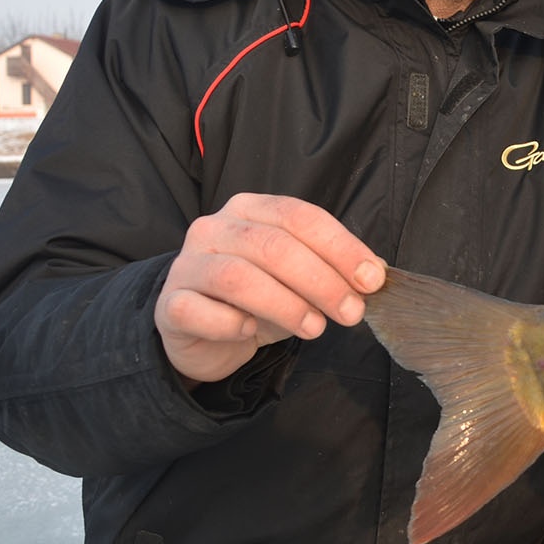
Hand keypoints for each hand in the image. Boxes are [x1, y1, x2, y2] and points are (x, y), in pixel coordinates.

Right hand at [156, 192, 385, 386]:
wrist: (204, 334)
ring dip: (286, 305)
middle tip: (351, 313)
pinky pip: (199, 311)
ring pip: (238, 277)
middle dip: (322, 281)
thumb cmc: (260, 299)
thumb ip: (332, 270)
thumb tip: (374, 273)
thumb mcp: (300, 280)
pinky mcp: (169, 304)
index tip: (372, 280)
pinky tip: (251, 332)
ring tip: (315, 329)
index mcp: (251, 209)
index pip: (300, 217)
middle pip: (274, 246)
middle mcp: (214, 228)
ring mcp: (187, 264)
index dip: (341, 248)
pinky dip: (233, 324)